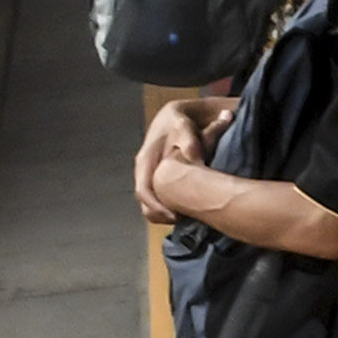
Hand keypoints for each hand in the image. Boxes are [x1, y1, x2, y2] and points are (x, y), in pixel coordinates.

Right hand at [133, 97, 229, 224]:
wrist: (176, 117)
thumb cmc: (178, 122)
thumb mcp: (183, 125)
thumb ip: (189, 139)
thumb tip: (193, 155)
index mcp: (145, 161)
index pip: (143, 190)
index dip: (156, 206)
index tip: (173, 215)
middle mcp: (144, 171)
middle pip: (145, 202)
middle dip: (161, 215)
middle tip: (181, 221)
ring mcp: (149, 176)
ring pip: (150, 203)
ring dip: (164, 213)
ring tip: (183, 218)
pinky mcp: (157, 179)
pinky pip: (157, 199)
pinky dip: (168, 208)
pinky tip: (184, 210)